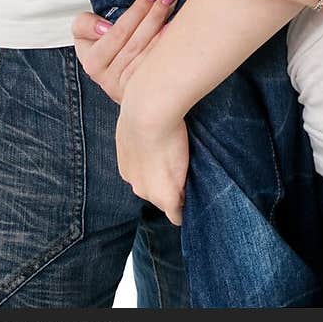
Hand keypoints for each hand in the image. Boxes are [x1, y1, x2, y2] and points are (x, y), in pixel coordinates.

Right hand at [72, 0, 177, 102]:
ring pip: (147, 55)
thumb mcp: (85, 34)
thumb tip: (104, 28)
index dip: (136, 10)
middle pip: (135, 42)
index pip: (117, 32)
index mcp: (92, 62)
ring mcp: (126, 89)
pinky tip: (177, 32)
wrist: (115, 78)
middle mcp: (107, 79)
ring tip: (174, 7)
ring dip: (163, 27)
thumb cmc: (103, 49)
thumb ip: (85, 24)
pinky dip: (167, 48)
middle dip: (154, 14)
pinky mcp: (142, 94)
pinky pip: (156, 69)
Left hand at [116, 88, 188, 225]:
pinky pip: (177, 214)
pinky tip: (194, 206)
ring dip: (177, 195)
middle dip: (167, 186)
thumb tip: (149, 122)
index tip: (171, 164)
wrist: (149, 110)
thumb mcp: (138, 120)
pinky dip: (184, 213)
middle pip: (154, 193)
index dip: (160, 174)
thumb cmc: (143, 107)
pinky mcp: (166, 195)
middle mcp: (135, 183)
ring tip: (192, 183)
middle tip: (184, 172)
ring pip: (166, 202)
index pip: (146, 179)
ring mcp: (150, 192)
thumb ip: (144, 130)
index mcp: (128, 167)